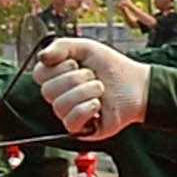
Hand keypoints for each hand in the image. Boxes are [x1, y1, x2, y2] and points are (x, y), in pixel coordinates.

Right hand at [31, 34, 148, 136]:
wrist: (137, 85)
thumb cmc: (112, 68)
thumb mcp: (86, 48)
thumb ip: (61, 46)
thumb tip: (41, 56)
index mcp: (57, 78)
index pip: (39, 74)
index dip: (57, 67)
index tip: (75, 63)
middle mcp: (60, 97)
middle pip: (48, 90)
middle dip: (75, 79)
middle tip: (93, 76)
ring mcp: (69, 114)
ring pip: (60, 106)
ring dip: (85, 92)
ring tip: (100, 89)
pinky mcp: (81, 129)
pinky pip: (70, 122)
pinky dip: (86, 110)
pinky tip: (98, 105)